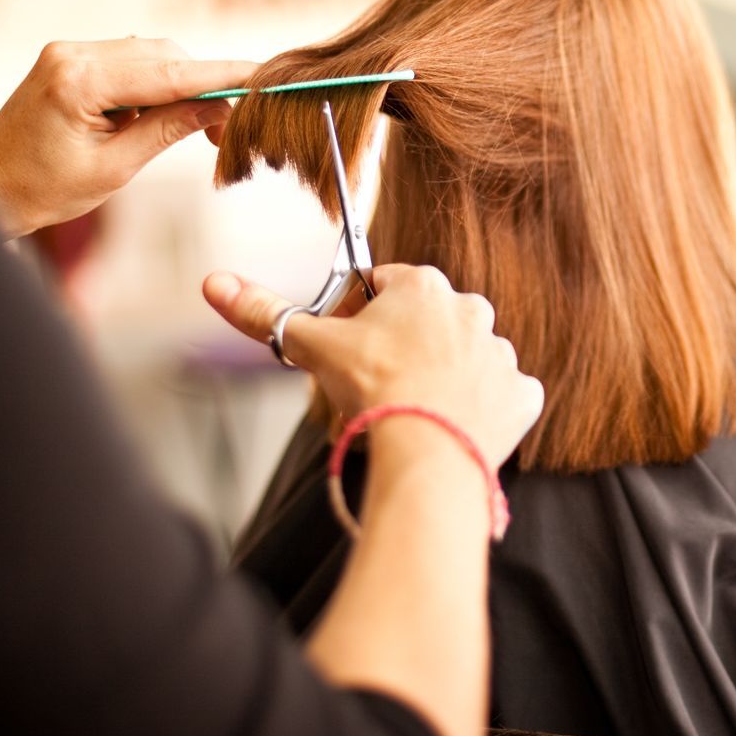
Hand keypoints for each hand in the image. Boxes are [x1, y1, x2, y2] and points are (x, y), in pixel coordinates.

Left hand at [0, 39, 259, 238]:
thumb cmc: (43, 190)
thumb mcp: (114, 168)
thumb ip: (168, 130)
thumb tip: (219, 106)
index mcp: (78, 81)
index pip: (167, 72)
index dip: (219, 74)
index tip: (261, 74)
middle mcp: (72, 53)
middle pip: (162, 55)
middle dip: (201, 85)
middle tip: (227, 129)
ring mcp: (68, 51)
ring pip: (149, 55)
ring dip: (178, 86)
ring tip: (197, 128)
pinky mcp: (70, 59)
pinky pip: (128, 61)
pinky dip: (153, 85)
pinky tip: (157, 117)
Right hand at [203, 264, 541, 471]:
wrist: (428, 451)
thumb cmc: (375, 390)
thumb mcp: (312, 346)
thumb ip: (264, 313)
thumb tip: (213, 283)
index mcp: (424, 286)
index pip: (383, 286)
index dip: (359, 316)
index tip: (347, 348)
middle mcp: (471, 309)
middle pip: (426, 324)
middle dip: (401, 350)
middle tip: (373, 389)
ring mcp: (500, 352)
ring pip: (465, 360)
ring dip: (442, 380)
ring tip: (412, 412)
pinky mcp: (522, 394)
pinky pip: (501, 397)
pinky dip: (480, 411)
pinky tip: (454, 425)